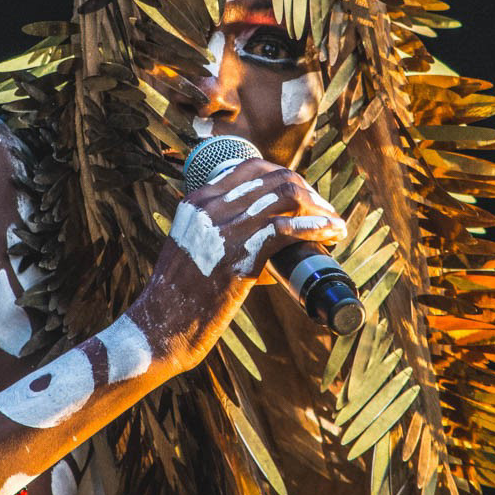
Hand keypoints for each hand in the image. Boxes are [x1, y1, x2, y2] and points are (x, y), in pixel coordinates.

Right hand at [133, 158, 347, 372]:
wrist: (160, 326)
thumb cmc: (180, 295)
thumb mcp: (192, 247)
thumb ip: (220, 234)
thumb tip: (269, 242)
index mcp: (199, 201)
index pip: (252, 168)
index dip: (286, 177)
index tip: (304, 195)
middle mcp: (212, 207)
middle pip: (275, 179)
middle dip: (309, 191)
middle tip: (324, 212)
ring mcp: (225, 229)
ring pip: (287, 197)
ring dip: (319, 209)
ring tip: (334, 225)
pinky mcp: (239, 255)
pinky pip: (287, 230)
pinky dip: (316, 229)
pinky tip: (331, 233)